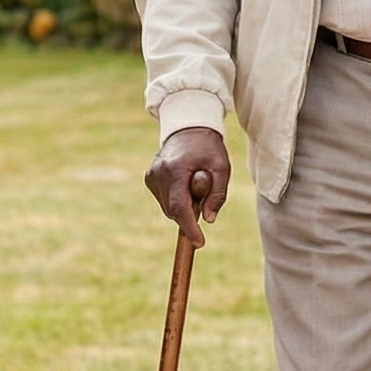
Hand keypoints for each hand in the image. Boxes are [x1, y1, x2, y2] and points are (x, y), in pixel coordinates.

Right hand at [146, 126, 228, 246]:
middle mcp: (158, 173)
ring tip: (193, 181)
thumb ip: (217, 194)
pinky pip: (164, 199)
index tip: (199, 242)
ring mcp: (151, 175)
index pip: (180, 206)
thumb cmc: (208, 147)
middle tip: (205, 192)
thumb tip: (208, 220)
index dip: (190, 227)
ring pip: (168, 207)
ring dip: (184, 205)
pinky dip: (176, 199)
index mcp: (176, 169)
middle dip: (191, 212)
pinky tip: (183, 182)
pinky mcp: (149, 178)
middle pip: (174, 209)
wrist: (188, 127)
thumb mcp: (221, 167)